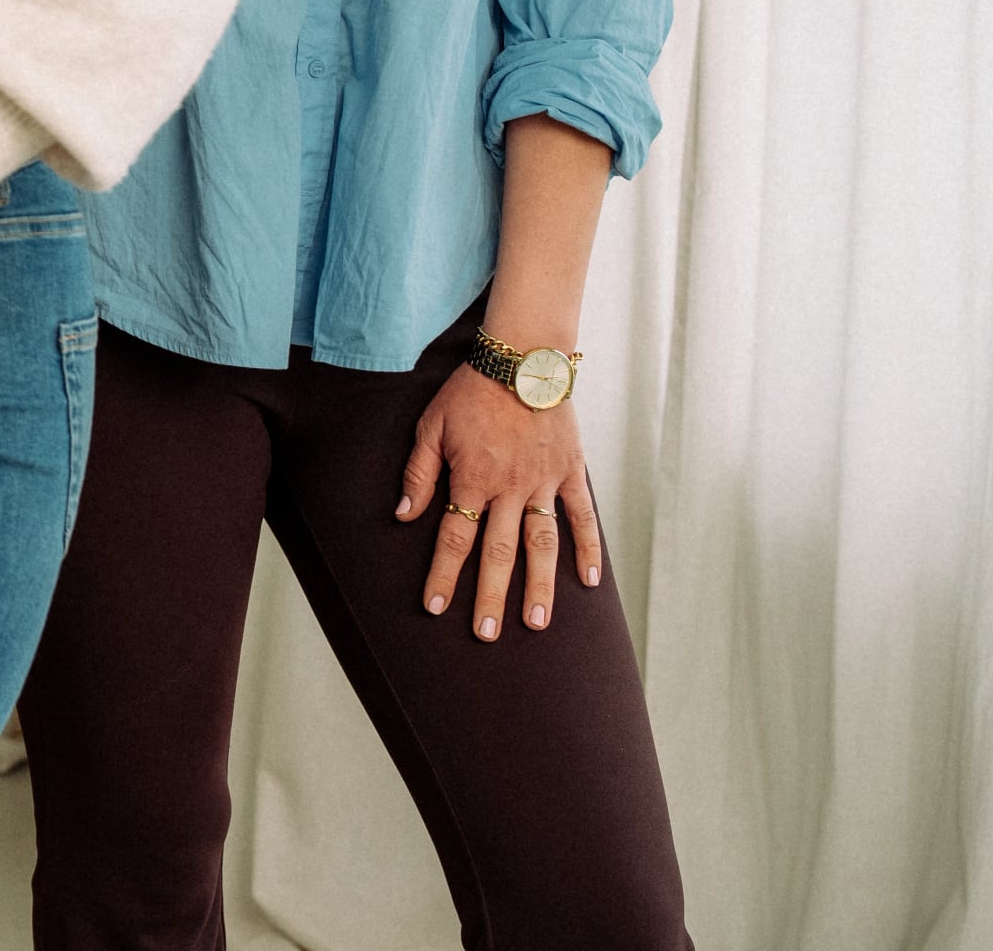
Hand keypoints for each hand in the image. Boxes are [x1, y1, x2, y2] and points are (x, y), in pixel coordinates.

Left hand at [397, 361, 605, 640]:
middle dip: (490, 596)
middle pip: (498, 552)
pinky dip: (587, 549)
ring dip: (539, 586)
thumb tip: (405, 516)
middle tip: (486, 634)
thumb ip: (419, 473)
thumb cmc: (469, 391)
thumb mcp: (431, 426)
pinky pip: (582, 516)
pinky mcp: (570, 472)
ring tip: (536, 623)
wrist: (521, 358)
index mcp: (472, 479)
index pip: (454, 539)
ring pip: (542, 544)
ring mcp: (544, 482)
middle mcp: (509, 488)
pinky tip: (587, 582)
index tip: (436, 608)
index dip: (444, 575)